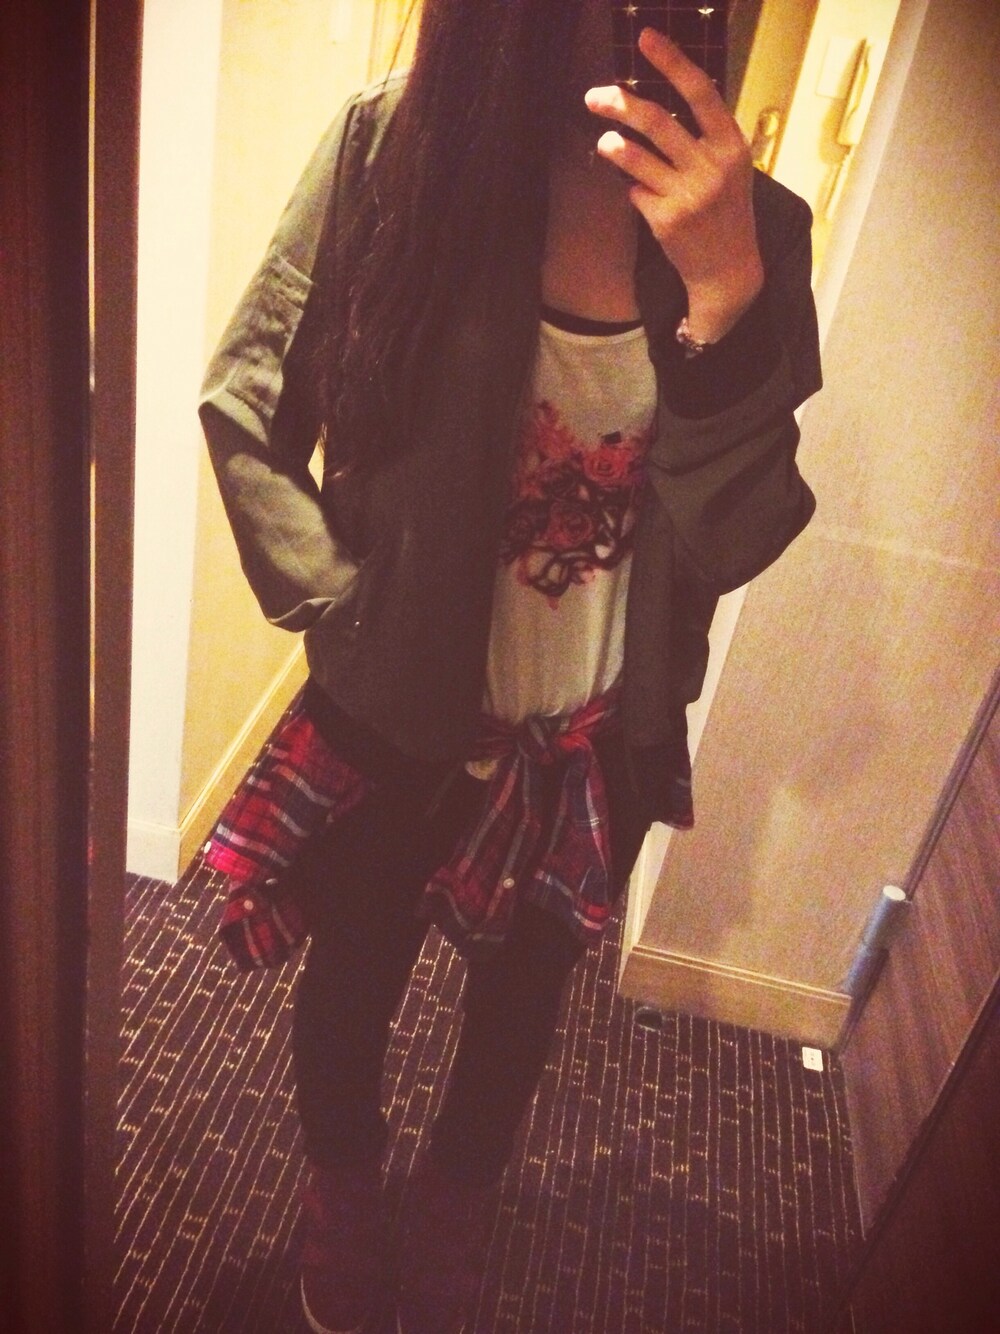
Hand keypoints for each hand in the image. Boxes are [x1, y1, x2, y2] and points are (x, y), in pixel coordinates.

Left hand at [584, 27, 762, 343]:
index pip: (700, 92)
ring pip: (636, 156)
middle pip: (657, 121)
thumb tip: (663, 97)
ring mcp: (688, 195)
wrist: (728, 270)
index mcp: (732, 145)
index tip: (644, 38)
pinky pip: (635, 192)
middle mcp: (712, 167)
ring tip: (604, 142)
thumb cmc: (726, 211)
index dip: (671, 61)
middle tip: (594, 96)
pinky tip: (642, 194)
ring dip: (613, 145)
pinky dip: (633, 188)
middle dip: (620, 104)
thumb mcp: (730, 167)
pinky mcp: (666, 221)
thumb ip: (704, 135)